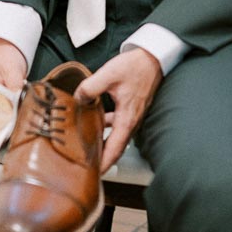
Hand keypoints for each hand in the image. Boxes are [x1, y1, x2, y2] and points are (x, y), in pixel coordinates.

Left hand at [76, 48, 163, 172]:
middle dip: (102, 157)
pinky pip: (118, 123)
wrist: (153, 57)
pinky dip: (106, 126)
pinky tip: (96, 118)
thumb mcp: (108, 75)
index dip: (104, 163)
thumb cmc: (136, 66)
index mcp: (127, 119)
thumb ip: (90, 88)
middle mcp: (132, 121)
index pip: (115, 149)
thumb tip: (78, 99)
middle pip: (115, 146)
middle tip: (87, 164)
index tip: (94, 174)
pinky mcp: (132, 107)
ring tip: (87, 143)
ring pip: (116, 134)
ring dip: (103, 141)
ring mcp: (133, 115)